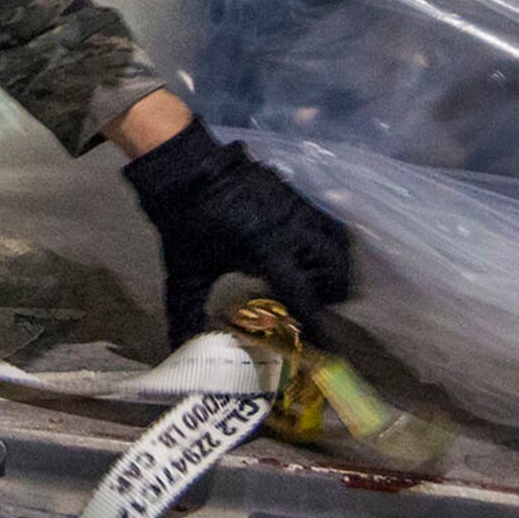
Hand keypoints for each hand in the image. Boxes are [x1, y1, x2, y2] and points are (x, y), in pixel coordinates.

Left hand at [123, 117, 352, 347]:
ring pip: (338, 245)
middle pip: (337, 270)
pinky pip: (328, 224)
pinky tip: (303, 253)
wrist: (186, 168)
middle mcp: (292, 231)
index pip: (305, 296)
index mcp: (267, 251)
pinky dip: (327, 244)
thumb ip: (185, 312)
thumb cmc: (186, 221)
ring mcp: (298, 210)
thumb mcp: (185, 272)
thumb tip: (179, 347)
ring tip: (309, 280)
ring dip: (332, 268)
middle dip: (331, 294)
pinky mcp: (297, 196)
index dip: (319, 326)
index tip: (332, 349)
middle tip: (309, 304)